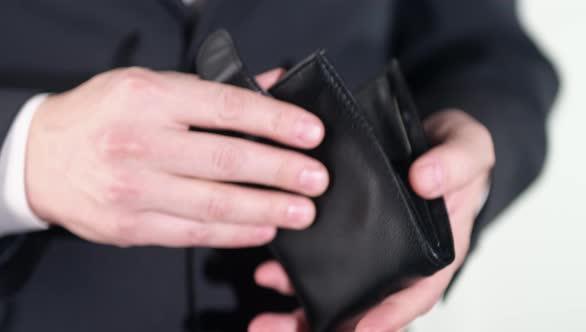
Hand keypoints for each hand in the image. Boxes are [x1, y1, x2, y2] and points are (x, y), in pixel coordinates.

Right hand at [25, 67, 328, 247]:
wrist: (41, 158)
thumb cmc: (103, 116)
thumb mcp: (151, 85)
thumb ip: (213, 88)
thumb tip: (272, 85)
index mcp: (149, 98)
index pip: (226, 109)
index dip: (275, 122)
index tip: (310, 134)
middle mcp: (140, 143)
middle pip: (226, 160)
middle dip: (280, 172)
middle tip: (316, 179)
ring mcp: (134, 190)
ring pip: (214, 204)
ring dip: (266, 209)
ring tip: (301, 212)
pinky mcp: (130, 227)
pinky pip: (192, 233)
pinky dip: (233, 233)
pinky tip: (263, 230)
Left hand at [249, 110, 494, 331]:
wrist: (429, 139)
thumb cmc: (453, 154)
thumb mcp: (468, 150)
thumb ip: (456, 165)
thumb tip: (426, 181)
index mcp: (435, 251)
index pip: (418, 292)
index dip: (393, 315)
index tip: (363, 329)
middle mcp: (398, 260)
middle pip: (366, 305)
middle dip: (326, 324)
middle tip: (284, 329)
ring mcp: (369, 250)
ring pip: (337, 290)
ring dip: (300, 306)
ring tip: (265, 315)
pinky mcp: (345, 233)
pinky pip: (319, 258)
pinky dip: (292, 270)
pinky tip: (268, 271)